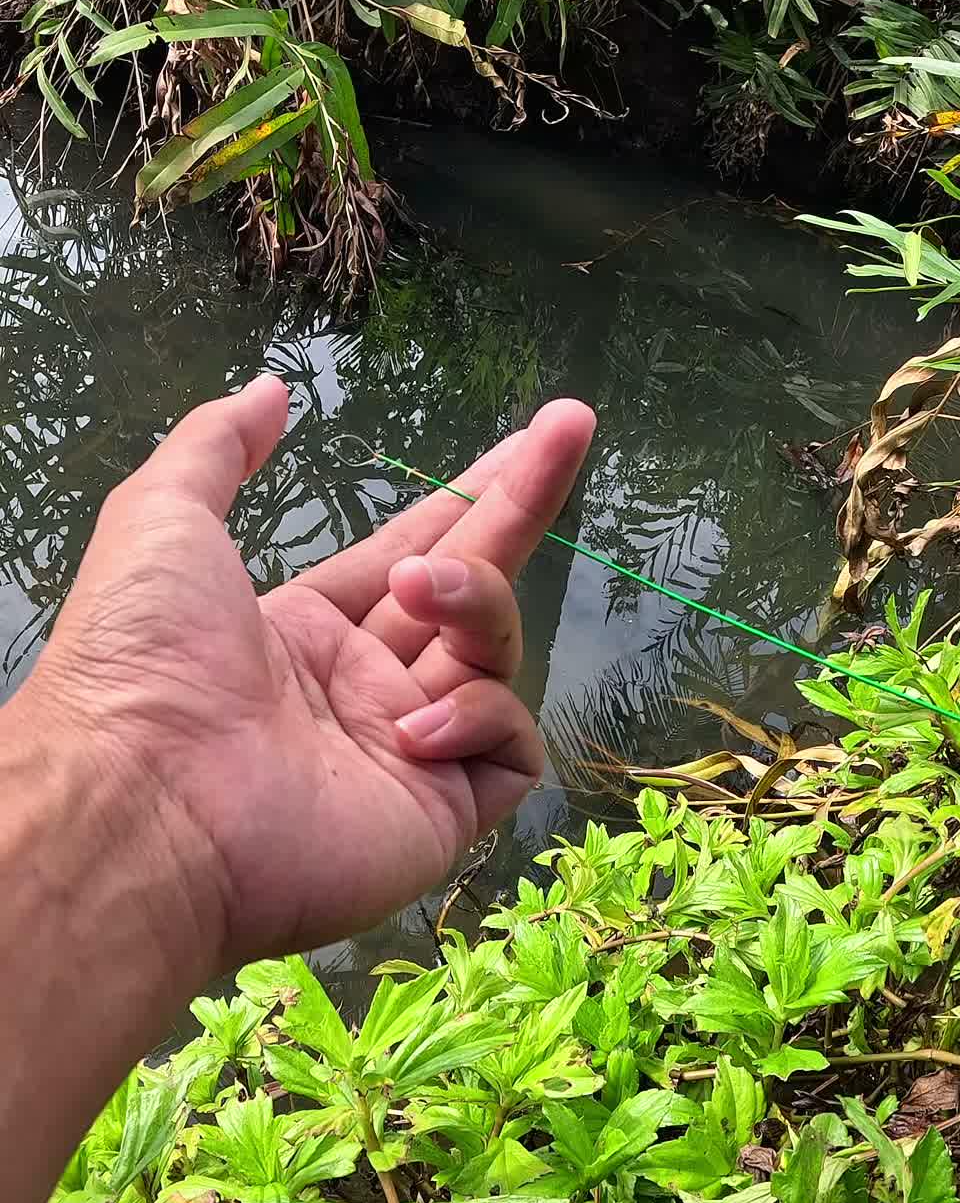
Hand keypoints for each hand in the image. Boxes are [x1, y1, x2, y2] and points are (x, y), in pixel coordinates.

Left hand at [20, 378, 594, 975]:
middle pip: (472, 585)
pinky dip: (480, 718)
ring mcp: (405, 751)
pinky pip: (508, 747)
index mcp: (306, 629)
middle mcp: (364, 687)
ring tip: (420, 592)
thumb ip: (217, 446)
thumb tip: (272, 389)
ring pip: (493, 655)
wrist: (141, 808)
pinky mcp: (438, 813)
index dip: (471, 495)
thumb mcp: (161, 520)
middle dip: (523, 502)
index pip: (416, 550)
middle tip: (574, 423)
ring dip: (475, 606)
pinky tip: (413, 726)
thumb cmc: (141, 661)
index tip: (530, 438)